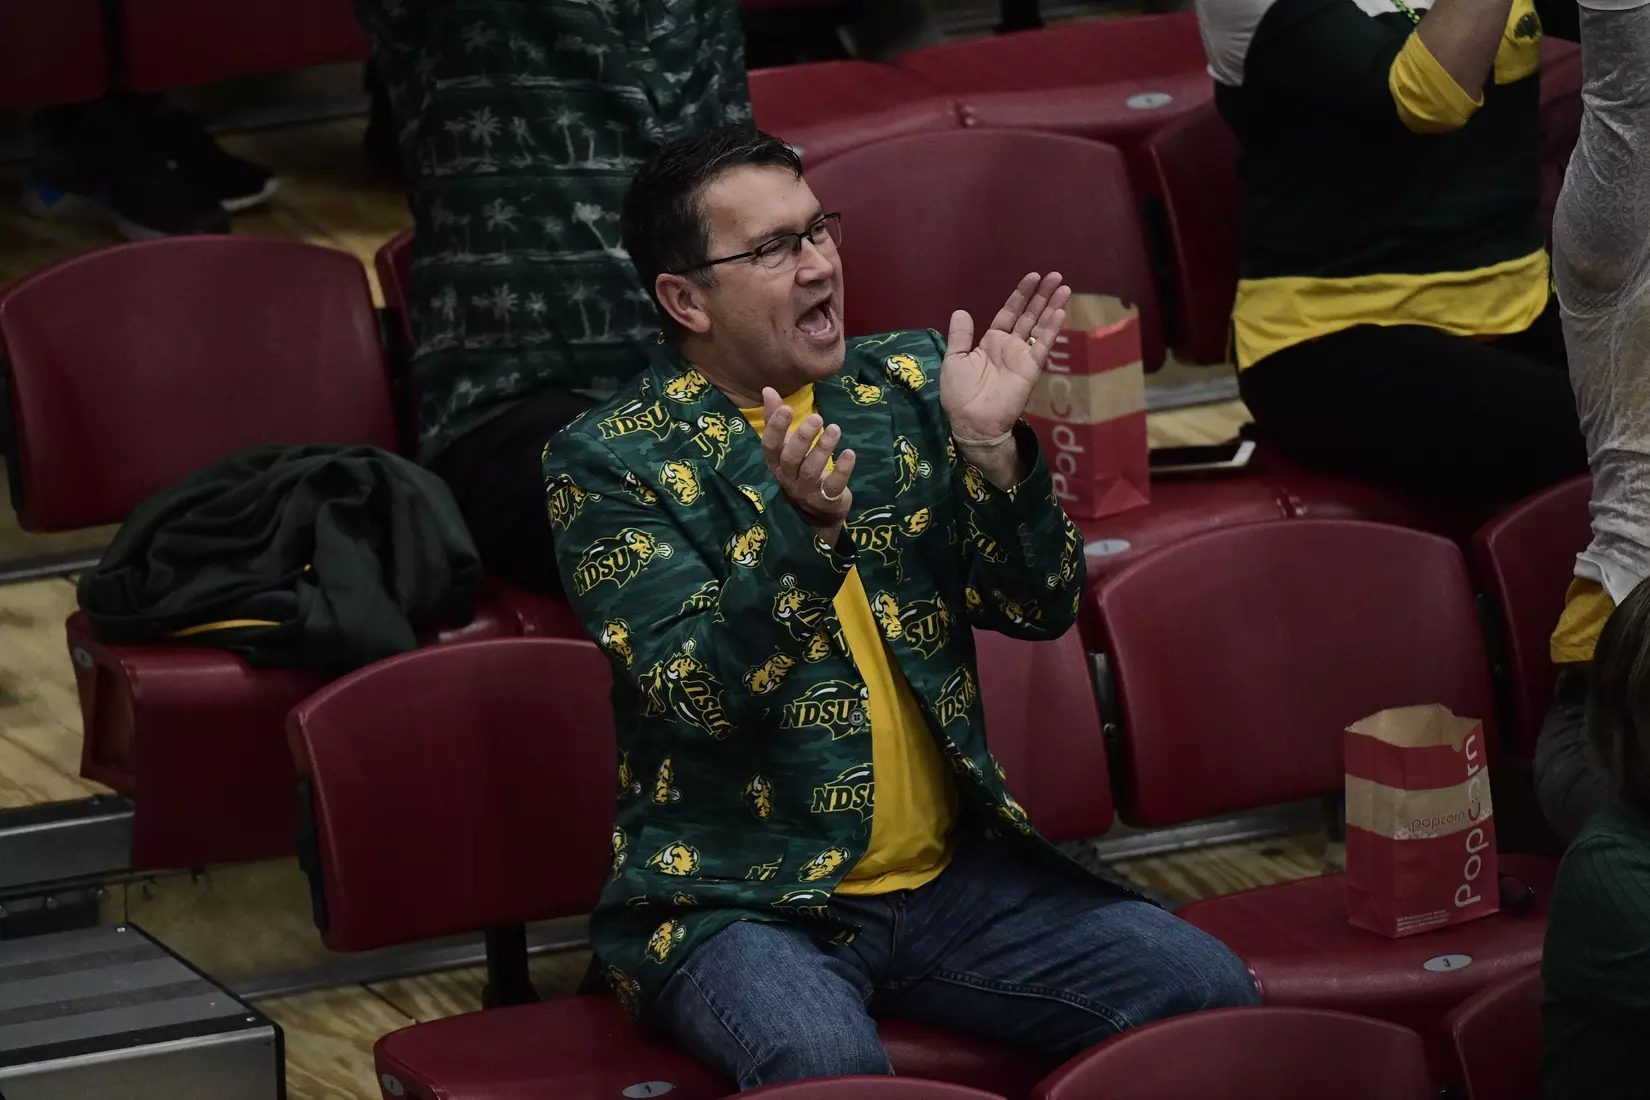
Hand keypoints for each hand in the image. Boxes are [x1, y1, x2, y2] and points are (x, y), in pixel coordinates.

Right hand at [760, 387, 856, 545]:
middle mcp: (788, 478)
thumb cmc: (799, 472)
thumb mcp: (786, 447)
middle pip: (791, 458)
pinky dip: (842, 470)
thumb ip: (776, 420)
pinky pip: (834, 486)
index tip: (786, 407)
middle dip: (802, 437)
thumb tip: (768, 389)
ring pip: (811, 470)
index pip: (770, 446)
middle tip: (817, 417)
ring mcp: (807, 491)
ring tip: (835, 429)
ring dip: (824, 449)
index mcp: (777, 464)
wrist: (817, 515)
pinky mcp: (827, 500)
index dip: (775, 428)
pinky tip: (850, 453)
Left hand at [941, 271, 1069, 444]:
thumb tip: (961, 311)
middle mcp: (1010, 345)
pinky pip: (1043, 345)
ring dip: (1052, 307)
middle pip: (1029, 315)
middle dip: (1042, 295)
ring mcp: (1022, 356)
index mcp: (991, 341)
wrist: (972, 420)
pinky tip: (1060, 312)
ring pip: (1040, 326)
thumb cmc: (960, 393)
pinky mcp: (1031, 367)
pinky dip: (1051, 328)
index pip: (1009, 312)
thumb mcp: (954, 360)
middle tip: (1055, 276)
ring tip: (1063, 287)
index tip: (1032, 277)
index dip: (1020, 295)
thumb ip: (961, 336)